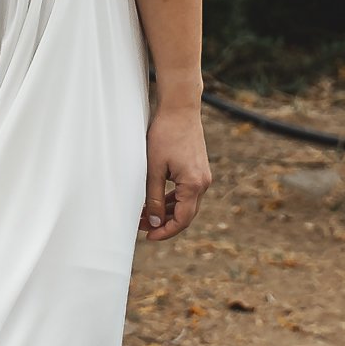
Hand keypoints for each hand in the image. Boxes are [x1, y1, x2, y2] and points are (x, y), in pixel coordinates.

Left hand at [142, 105, 211, 240]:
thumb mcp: (154, 168)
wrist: (180, 109)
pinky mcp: (197, 169)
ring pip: (185, 203)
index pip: (182, 220)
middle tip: (141, 226)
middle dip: (163, 223)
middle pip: (185, 214)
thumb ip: (154, 197)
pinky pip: (186, 192)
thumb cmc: (165, 135)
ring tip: (143, 214)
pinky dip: (171, 199)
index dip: (165, 231)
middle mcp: (203, 183)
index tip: (148, 236)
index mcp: (194, 185)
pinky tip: (155, 200)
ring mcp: (202, 176)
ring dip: (166, 211)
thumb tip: (153, 221)